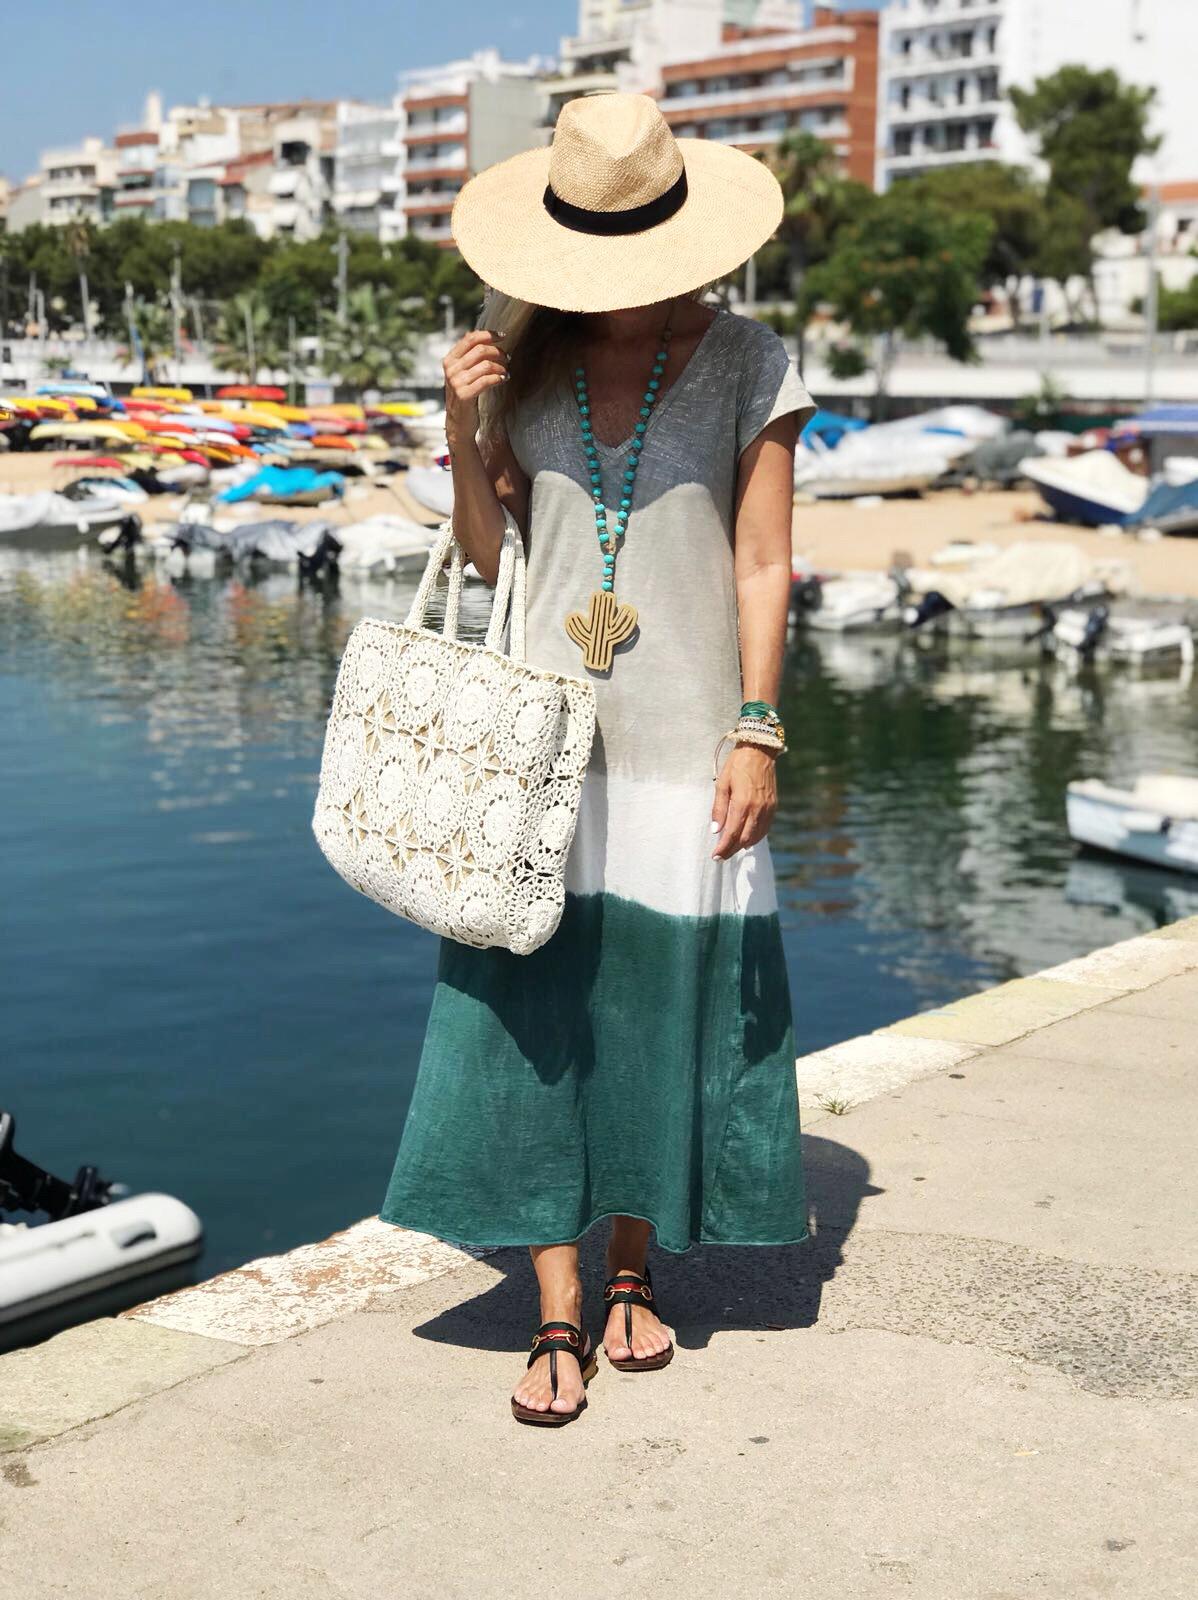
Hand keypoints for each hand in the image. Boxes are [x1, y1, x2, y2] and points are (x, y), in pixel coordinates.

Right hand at [443, 330, 507, 447]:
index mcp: (450, 360)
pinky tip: (503, 379)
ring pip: (485, 365)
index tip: (502, 337)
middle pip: (480, 350)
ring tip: (505, 371)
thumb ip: (467, 356)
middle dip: (498, 352)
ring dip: (500, 366)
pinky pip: (486, 380)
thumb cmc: (464, 396)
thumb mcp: (461, 373)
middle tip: (507, 358)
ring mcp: (456, 382)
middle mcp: (451, 369)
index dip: (488, 335)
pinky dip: (498, 378)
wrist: (458, 423)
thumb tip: (481, 335)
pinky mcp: (464, 395)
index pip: (470, 338)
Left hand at [711, 744, 777, 859]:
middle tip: (720, 856)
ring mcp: (767, 809)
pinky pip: (765, 828)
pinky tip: (746, 839)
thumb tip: (716, 830)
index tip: (715, 856)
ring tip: (731, 849)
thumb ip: (719, 808)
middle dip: (731, 850)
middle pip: (744, 840)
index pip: (731, 834)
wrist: (759, 751)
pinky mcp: (773, 806)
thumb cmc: (737, 765)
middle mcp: (757, 809)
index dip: (723, 848)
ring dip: (743, 846)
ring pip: (756, 837)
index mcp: (742, 803)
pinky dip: (755, 837)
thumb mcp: (722, 784)